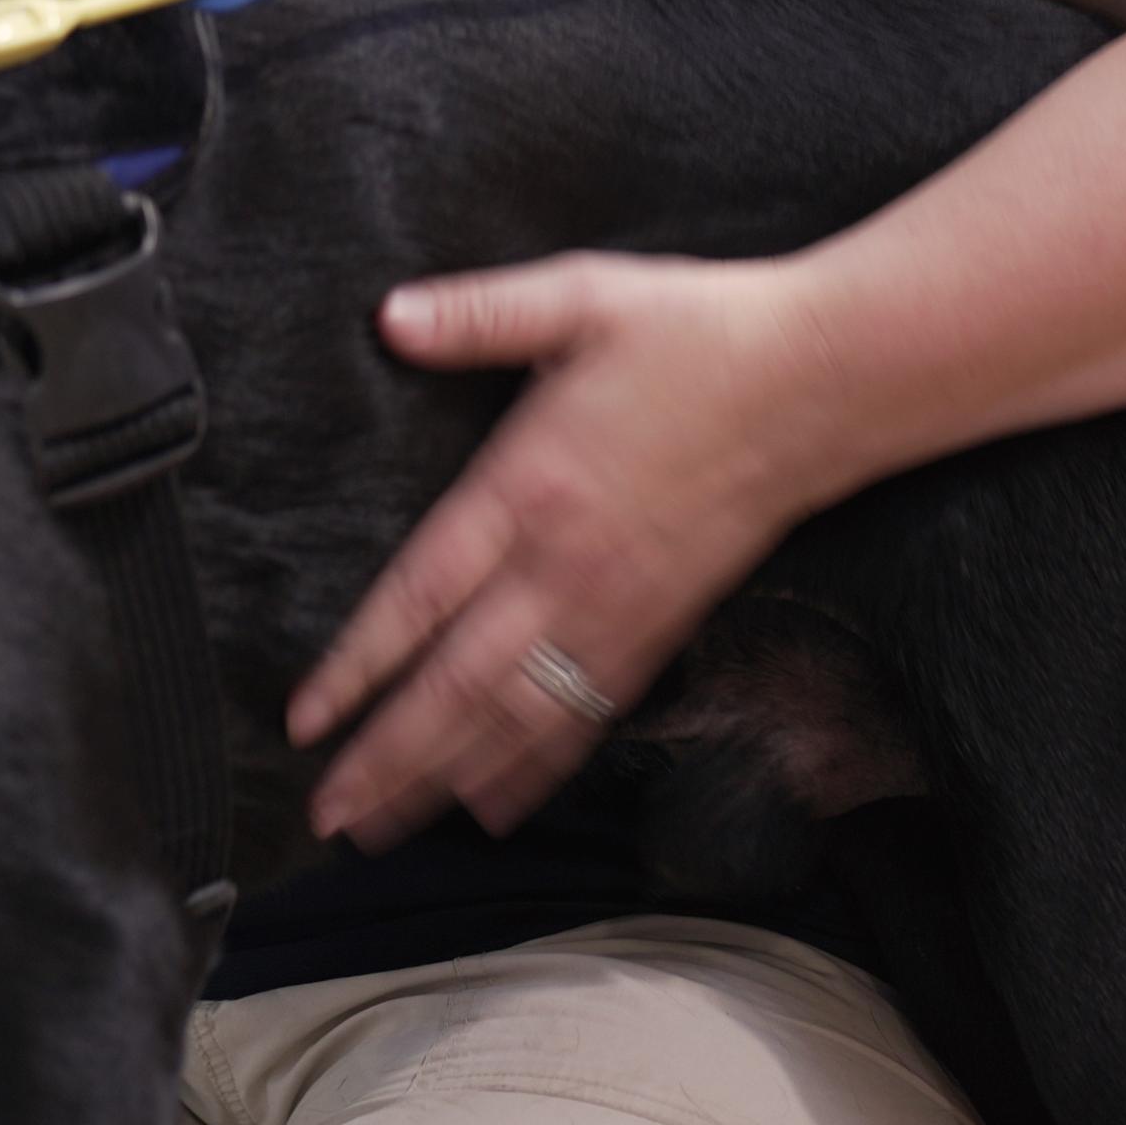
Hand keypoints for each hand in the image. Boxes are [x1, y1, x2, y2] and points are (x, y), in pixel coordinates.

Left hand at [286, 249, 848, 853]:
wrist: (819, 382)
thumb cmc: (698, 333)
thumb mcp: (579, 296)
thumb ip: (478, 314)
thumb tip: (389, 316)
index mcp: (528, 486)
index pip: (421, 597)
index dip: (359, 667)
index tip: (306, 718)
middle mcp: (566, 564)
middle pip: (459, 686)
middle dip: (388, 758)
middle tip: (328, 813)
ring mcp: (617, 606)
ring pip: (519, 717)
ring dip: (447, 778)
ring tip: (388, 828)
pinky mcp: (663, 626)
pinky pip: (587, 714)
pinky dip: (536, 767)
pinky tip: (496, 802)